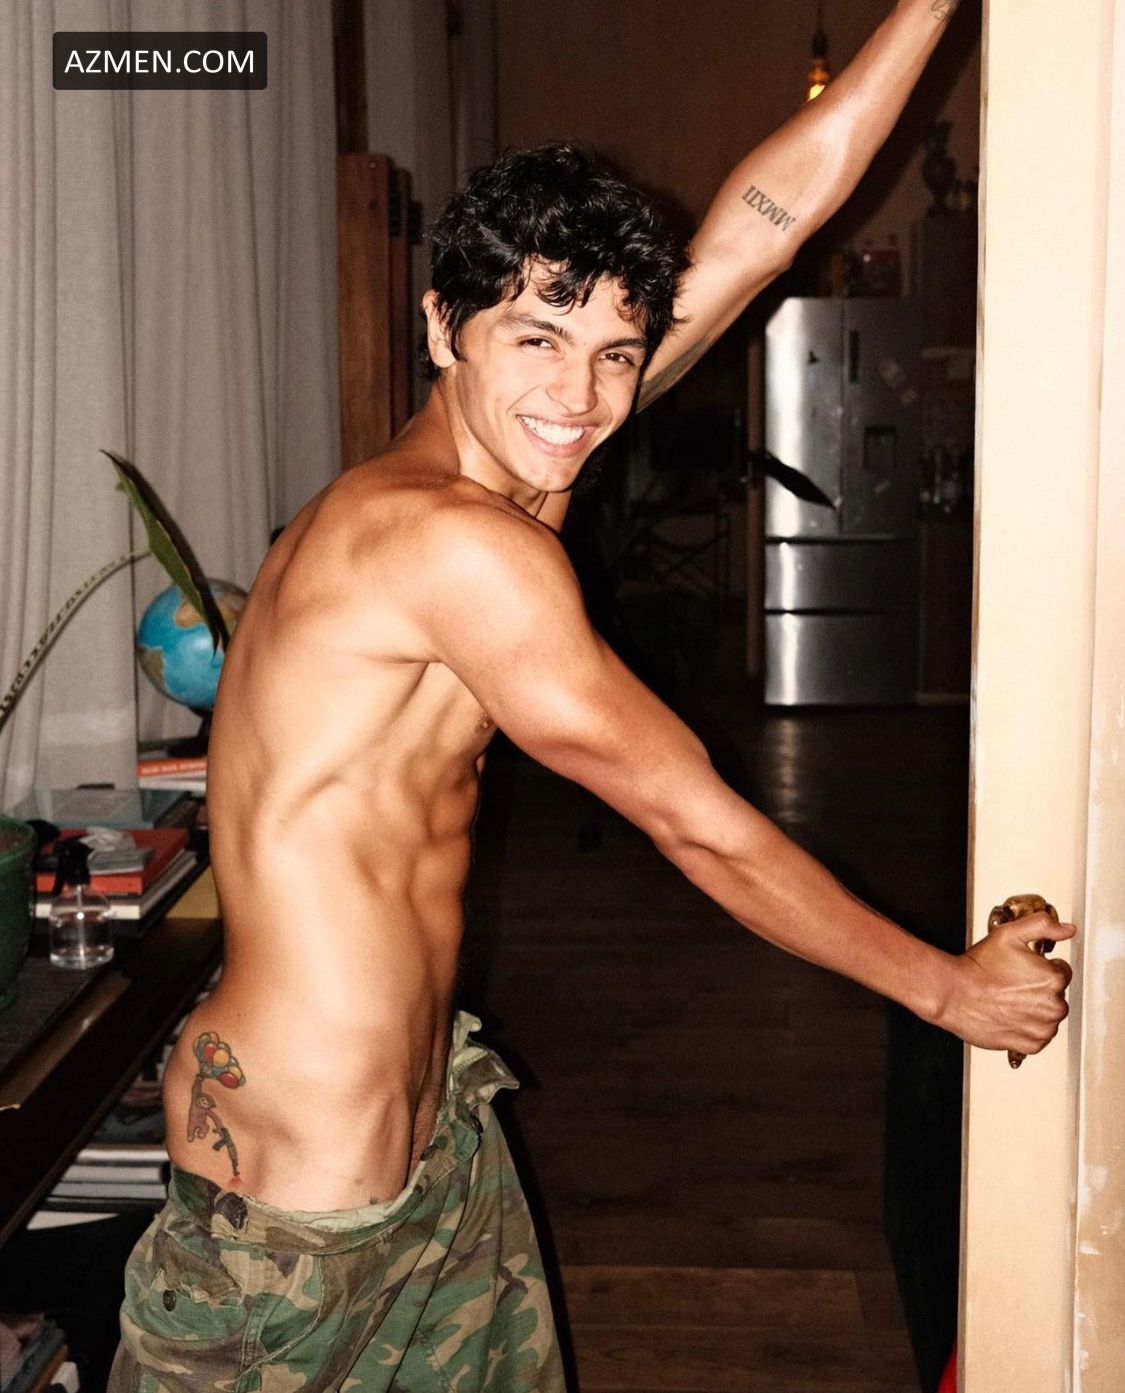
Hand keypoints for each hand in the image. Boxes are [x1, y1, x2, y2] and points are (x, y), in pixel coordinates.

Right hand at [938, 912, 1074, 1053]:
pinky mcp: (1031, 1044)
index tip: (1022, 970)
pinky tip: (1009, 1016)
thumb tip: (1067, 929)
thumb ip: (1042, 926)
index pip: (1061, 972)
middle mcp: (1054, 1006)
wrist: (953, 994)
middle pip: (1056, 995)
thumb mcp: (1009, 934)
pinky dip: (1027, 1028)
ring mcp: (1043, 1028)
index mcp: (1053, 979)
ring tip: (1009, 1000)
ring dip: (1035, 1009)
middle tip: (1012, 984)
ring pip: (1048, 1016)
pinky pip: (1038, 1037)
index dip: (1041, 968)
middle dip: (1039, 990)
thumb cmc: (978, 968)